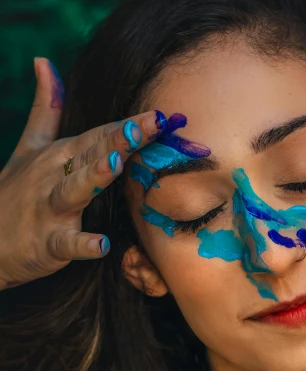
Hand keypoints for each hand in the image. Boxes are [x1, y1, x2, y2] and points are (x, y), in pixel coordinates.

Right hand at [0, 57, 161, 289]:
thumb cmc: (15, 193)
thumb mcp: (28, 148)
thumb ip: (45, 109)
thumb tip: (44, 62)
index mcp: (60, 155)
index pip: (98, 135)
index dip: (128, 125)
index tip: (160, 115)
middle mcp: (55, 177)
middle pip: (90, 154)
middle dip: (119, 140)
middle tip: (149, 125)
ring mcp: (50, 210)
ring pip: (73, 191)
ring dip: (93, 177)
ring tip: (114, 165)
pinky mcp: (47, 244)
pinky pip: (66, 244)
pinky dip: (82, 245)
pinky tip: (101, 244)